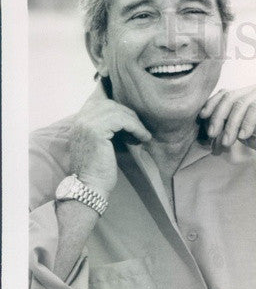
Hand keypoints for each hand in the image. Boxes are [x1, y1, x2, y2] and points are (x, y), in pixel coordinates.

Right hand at [69, 81, 151, 196]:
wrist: (89, 187)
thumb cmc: (98, 171)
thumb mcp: (102, 145)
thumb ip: (108, 130)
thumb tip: (127, 120)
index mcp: (80, 121)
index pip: (100, 102)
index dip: (119, 108)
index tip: (133, 120)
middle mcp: (80, 119)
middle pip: (110, 104)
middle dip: (128, 114)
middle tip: (140, 128)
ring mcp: (86, 123)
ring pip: (117, 111)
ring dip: (134, 122)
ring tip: (144, 135)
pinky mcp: (96, 130)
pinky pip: (121, 120)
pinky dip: (135, 127)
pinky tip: (143, 137)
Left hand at [200, 85, 255, 164]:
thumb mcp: (249, 134)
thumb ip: (234, 127)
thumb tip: (214, 127)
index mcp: (249, 95)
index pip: (225, 94)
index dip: (212, 106)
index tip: (203, 122)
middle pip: (229, 96)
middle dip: (218, 116)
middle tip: (213, 134)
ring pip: (241, 103)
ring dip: (232, 123)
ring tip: (229, 140)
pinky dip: (247, 122)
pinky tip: (244, 135)